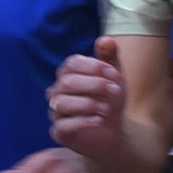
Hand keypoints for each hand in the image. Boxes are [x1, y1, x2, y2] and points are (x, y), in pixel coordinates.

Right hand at [48, 39, 129, 160]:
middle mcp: (57, 92)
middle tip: (116, 91)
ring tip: (107, 109)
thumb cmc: (110, 99)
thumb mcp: (115, 76)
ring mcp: (56, 112)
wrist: (115, 129)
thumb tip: (105, 40)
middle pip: (67, 83)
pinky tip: (98, 120)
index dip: (94, 67)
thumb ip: (110, 57)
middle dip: (95, 85)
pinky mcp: (59, 132)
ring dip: (88, 104)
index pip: (72, 64)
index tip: (115, 74)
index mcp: (68, 74)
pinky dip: (82, 122)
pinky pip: (62, 126)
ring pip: (62, 103)